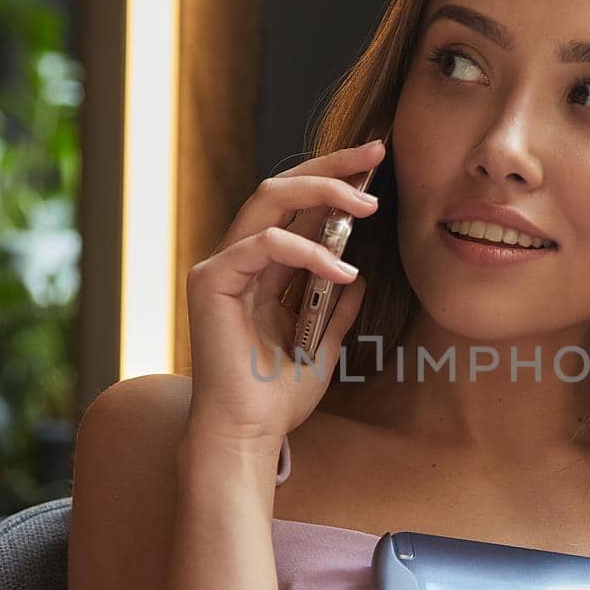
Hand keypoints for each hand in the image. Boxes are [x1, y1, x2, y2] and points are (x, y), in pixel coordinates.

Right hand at [184, 137, 384, 449]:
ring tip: (369, 206)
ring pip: (270, 200)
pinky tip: (342, 271)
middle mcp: (238, 260)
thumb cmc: (276, 398)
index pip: (298, 207)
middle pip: (281, 187)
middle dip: (332, 165)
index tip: (377, 164)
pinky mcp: (212, 282)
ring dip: (324, 193)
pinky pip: (263, 245)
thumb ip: (336, 307)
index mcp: (262, 271)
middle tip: (376, 154)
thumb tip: (358, 275)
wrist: (248, 435)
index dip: (335, 180)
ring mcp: (221, 267)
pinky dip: (307, 252)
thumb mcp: (323, 344)